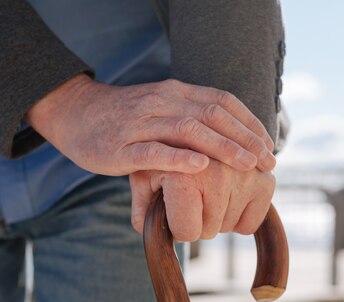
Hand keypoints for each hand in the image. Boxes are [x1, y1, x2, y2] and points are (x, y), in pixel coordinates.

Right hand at [26, 74, 275, 175]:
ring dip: (222, 147)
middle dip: (245, 138)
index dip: (249, 122)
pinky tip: (200, 167)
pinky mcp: (121, 147)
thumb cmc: (121, 119)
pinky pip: (153, 150)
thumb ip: (186, 117)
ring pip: (188, 130)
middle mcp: (162, 102)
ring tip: (246, 165)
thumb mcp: (158, 109)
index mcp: (174, 93)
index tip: (269, 144)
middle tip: (267, 160)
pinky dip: (179, 158)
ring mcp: (141, 124)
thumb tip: (224, 138)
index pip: (221, 101)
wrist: (74, 113)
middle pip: (212, 115)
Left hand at [129, 160, 275, 241]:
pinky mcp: (265, 178)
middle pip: (208, 231)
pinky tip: (227, 196)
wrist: (197, 130)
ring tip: (208, 190)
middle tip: (191, 195)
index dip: (177, 227)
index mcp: (183, 176)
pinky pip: (251, 223)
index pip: (187, 232)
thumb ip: (142, 208)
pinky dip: (241, 217)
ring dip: (217, 217)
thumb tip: (144, 229)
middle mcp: (217, 173)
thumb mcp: (144, 180)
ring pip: (229, 227)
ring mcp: (244, 175)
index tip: (174, 211)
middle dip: (197, 221)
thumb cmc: (164, 160)